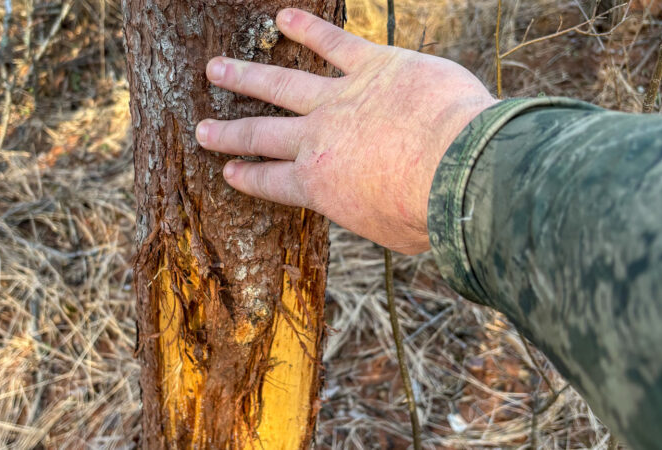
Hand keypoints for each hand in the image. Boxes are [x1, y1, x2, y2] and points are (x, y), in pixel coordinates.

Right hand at [195, 8, 496, 253]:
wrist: (459, 171)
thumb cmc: (430, 212)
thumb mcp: (389, 231)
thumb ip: (367, 211)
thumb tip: (370, 203)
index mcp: (319, 185)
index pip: (270, 180)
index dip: (246, 176)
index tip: (228, 170)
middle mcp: (317, 140)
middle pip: (260, 135)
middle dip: (228, 133)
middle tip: (201, 128)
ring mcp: (341, 99)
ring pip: (279, 85)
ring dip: (245, 76)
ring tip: (216, 68)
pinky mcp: (374, 66)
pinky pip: (333, 43)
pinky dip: (307, 29)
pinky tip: (283, 18)